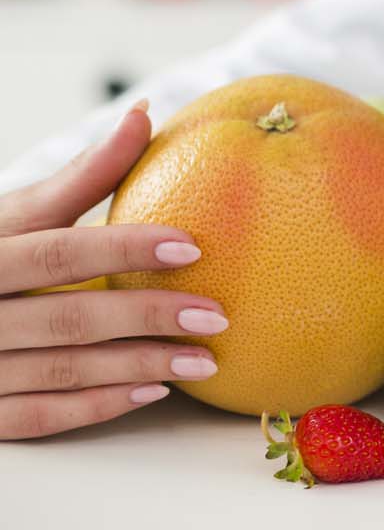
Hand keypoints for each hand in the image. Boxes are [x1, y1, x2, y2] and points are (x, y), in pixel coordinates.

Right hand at [0, 100, 225, 438]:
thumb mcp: (15, 215)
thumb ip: (80, 176)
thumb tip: (144, 112)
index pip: (57, 251)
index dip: (123, 248)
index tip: (193, 245)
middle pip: (67, 317)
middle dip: (147, 316)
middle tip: (217, 314)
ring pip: (61, 370)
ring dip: (139, 366)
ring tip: (205, 361)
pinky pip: (38, 417)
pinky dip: (97, 406)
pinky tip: (152, 393)